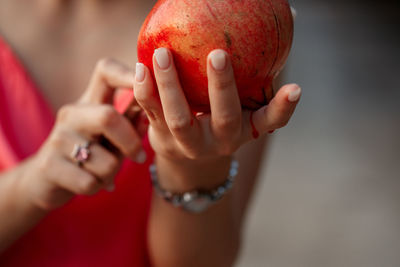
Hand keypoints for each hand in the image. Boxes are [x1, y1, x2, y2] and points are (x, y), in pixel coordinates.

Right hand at [20, 59, 145, 210]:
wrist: (45, 181)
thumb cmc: (89, 153)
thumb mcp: (110, 135)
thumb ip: (130, 122)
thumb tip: (151, 113)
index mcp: (89, 101)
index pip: (106, 71)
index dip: (128, 73)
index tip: (148, 83)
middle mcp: (71, 114)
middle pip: (109, 117)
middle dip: (131, 143)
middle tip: (138, 158)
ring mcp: (57, 139)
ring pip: (106, 161)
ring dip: (112, 173)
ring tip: (103, 173)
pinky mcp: (48, 166)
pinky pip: (90, 182)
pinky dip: (98, 187)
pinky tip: (90, 183)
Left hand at [134, 48, 299, 187]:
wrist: (188, 155)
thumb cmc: (218, 115)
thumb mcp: (239, 102)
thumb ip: (254, 70)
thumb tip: (287, 18)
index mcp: (245, 129)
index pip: (271, 120)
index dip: (284, 107)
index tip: (295, 88)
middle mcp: (221, 140)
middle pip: (225, 117)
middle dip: (222, 88)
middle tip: (218, 54)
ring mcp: (190, 143)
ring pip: (180, 119)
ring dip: (170, 86)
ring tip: (162, 54)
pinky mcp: (162, 139)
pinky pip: (151, 114)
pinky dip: (145, 91)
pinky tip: (141, 66)